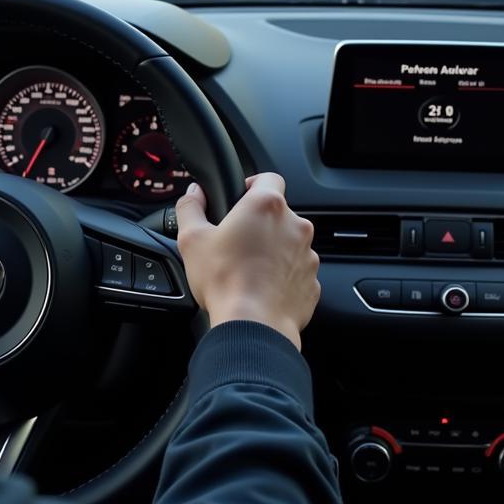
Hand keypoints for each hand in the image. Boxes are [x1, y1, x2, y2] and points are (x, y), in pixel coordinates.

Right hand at [175, 174, 318, 349]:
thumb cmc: (224, 280)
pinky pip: (296, 271)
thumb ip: (190, 207)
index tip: (241, 198)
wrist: (253, 325)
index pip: (268, 177)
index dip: (253, 184)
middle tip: (235, 242)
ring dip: (272, 250)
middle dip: (259, 224)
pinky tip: (261, 287)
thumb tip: (193, 194)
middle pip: (277, 214)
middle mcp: (294, 225)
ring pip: (288, 243)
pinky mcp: (313, 282)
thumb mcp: (192, 239)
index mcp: (266, 206)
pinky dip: (281, 276)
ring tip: (247, 269)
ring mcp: (308, 255)